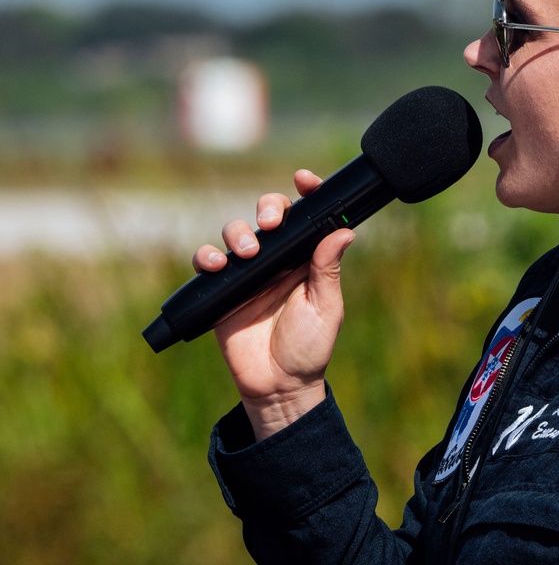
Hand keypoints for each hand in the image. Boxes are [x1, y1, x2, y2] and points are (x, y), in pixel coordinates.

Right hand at [193, 170, 353, 440]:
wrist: (278, 386)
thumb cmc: (309, 347)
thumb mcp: (326, 307)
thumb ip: (328, 269)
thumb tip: (344, 230)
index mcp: (307, 259)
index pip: (307, 217)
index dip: (306, 193)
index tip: (303, 179)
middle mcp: (278, 260)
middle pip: (268, 216)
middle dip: (267, 208)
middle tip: (269, 223)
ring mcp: (249, 273)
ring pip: (237, 233)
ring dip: (238, 232)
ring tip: (247, 252)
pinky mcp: (223, 290)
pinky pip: (209, 263)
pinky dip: (208, 256)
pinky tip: (217, 264)